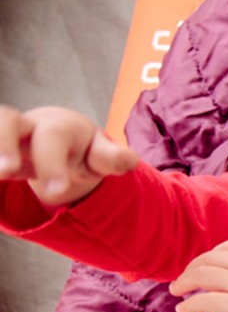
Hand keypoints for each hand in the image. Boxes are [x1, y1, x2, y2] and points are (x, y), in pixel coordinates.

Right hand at [0, 105, 137, 205]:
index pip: (51, 140)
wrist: (54, 135)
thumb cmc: (79, 148)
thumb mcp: (97, 154)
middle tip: (6, 173)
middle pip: (6, 120)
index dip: (53, 164)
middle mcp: (24, 126)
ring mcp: (3, 134)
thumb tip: (131, 162)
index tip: (58, 191)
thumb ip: (111, 159)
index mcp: (56, 128)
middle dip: (3, 144)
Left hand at [170, 239, 227, 311]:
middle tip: (182, 279)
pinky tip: (183, 309)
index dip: (210, 256)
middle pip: (209, 259)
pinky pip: (203, 302)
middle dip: (191, 268)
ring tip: (176, 291)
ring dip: (183, 283)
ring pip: (201, 276)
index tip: (203, 265)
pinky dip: (188, 304)